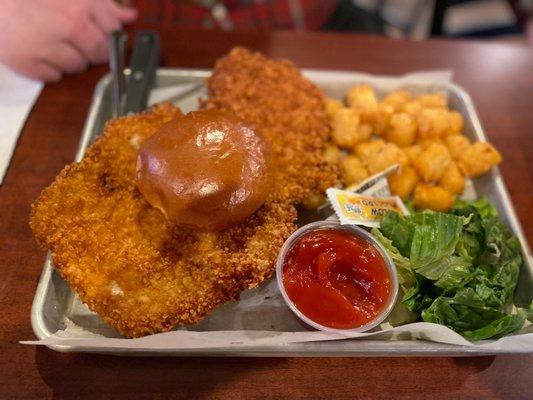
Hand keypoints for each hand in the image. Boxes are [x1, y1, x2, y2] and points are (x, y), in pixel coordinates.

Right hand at [0, 0, 136, 81]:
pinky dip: (48, 69)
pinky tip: (37, 51)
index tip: (96, 32)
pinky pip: (53, 77)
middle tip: (70, 37)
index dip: (107, 34)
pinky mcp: (28, 63)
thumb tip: (130, 16)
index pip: (113, 32)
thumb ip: (103, 5)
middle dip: (90, 49)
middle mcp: (69, 26)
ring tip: (49, 40)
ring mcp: (48, 46)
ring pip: (77, 67)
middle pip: (99, 54)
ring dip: (68, 60)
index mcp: (81, 4)